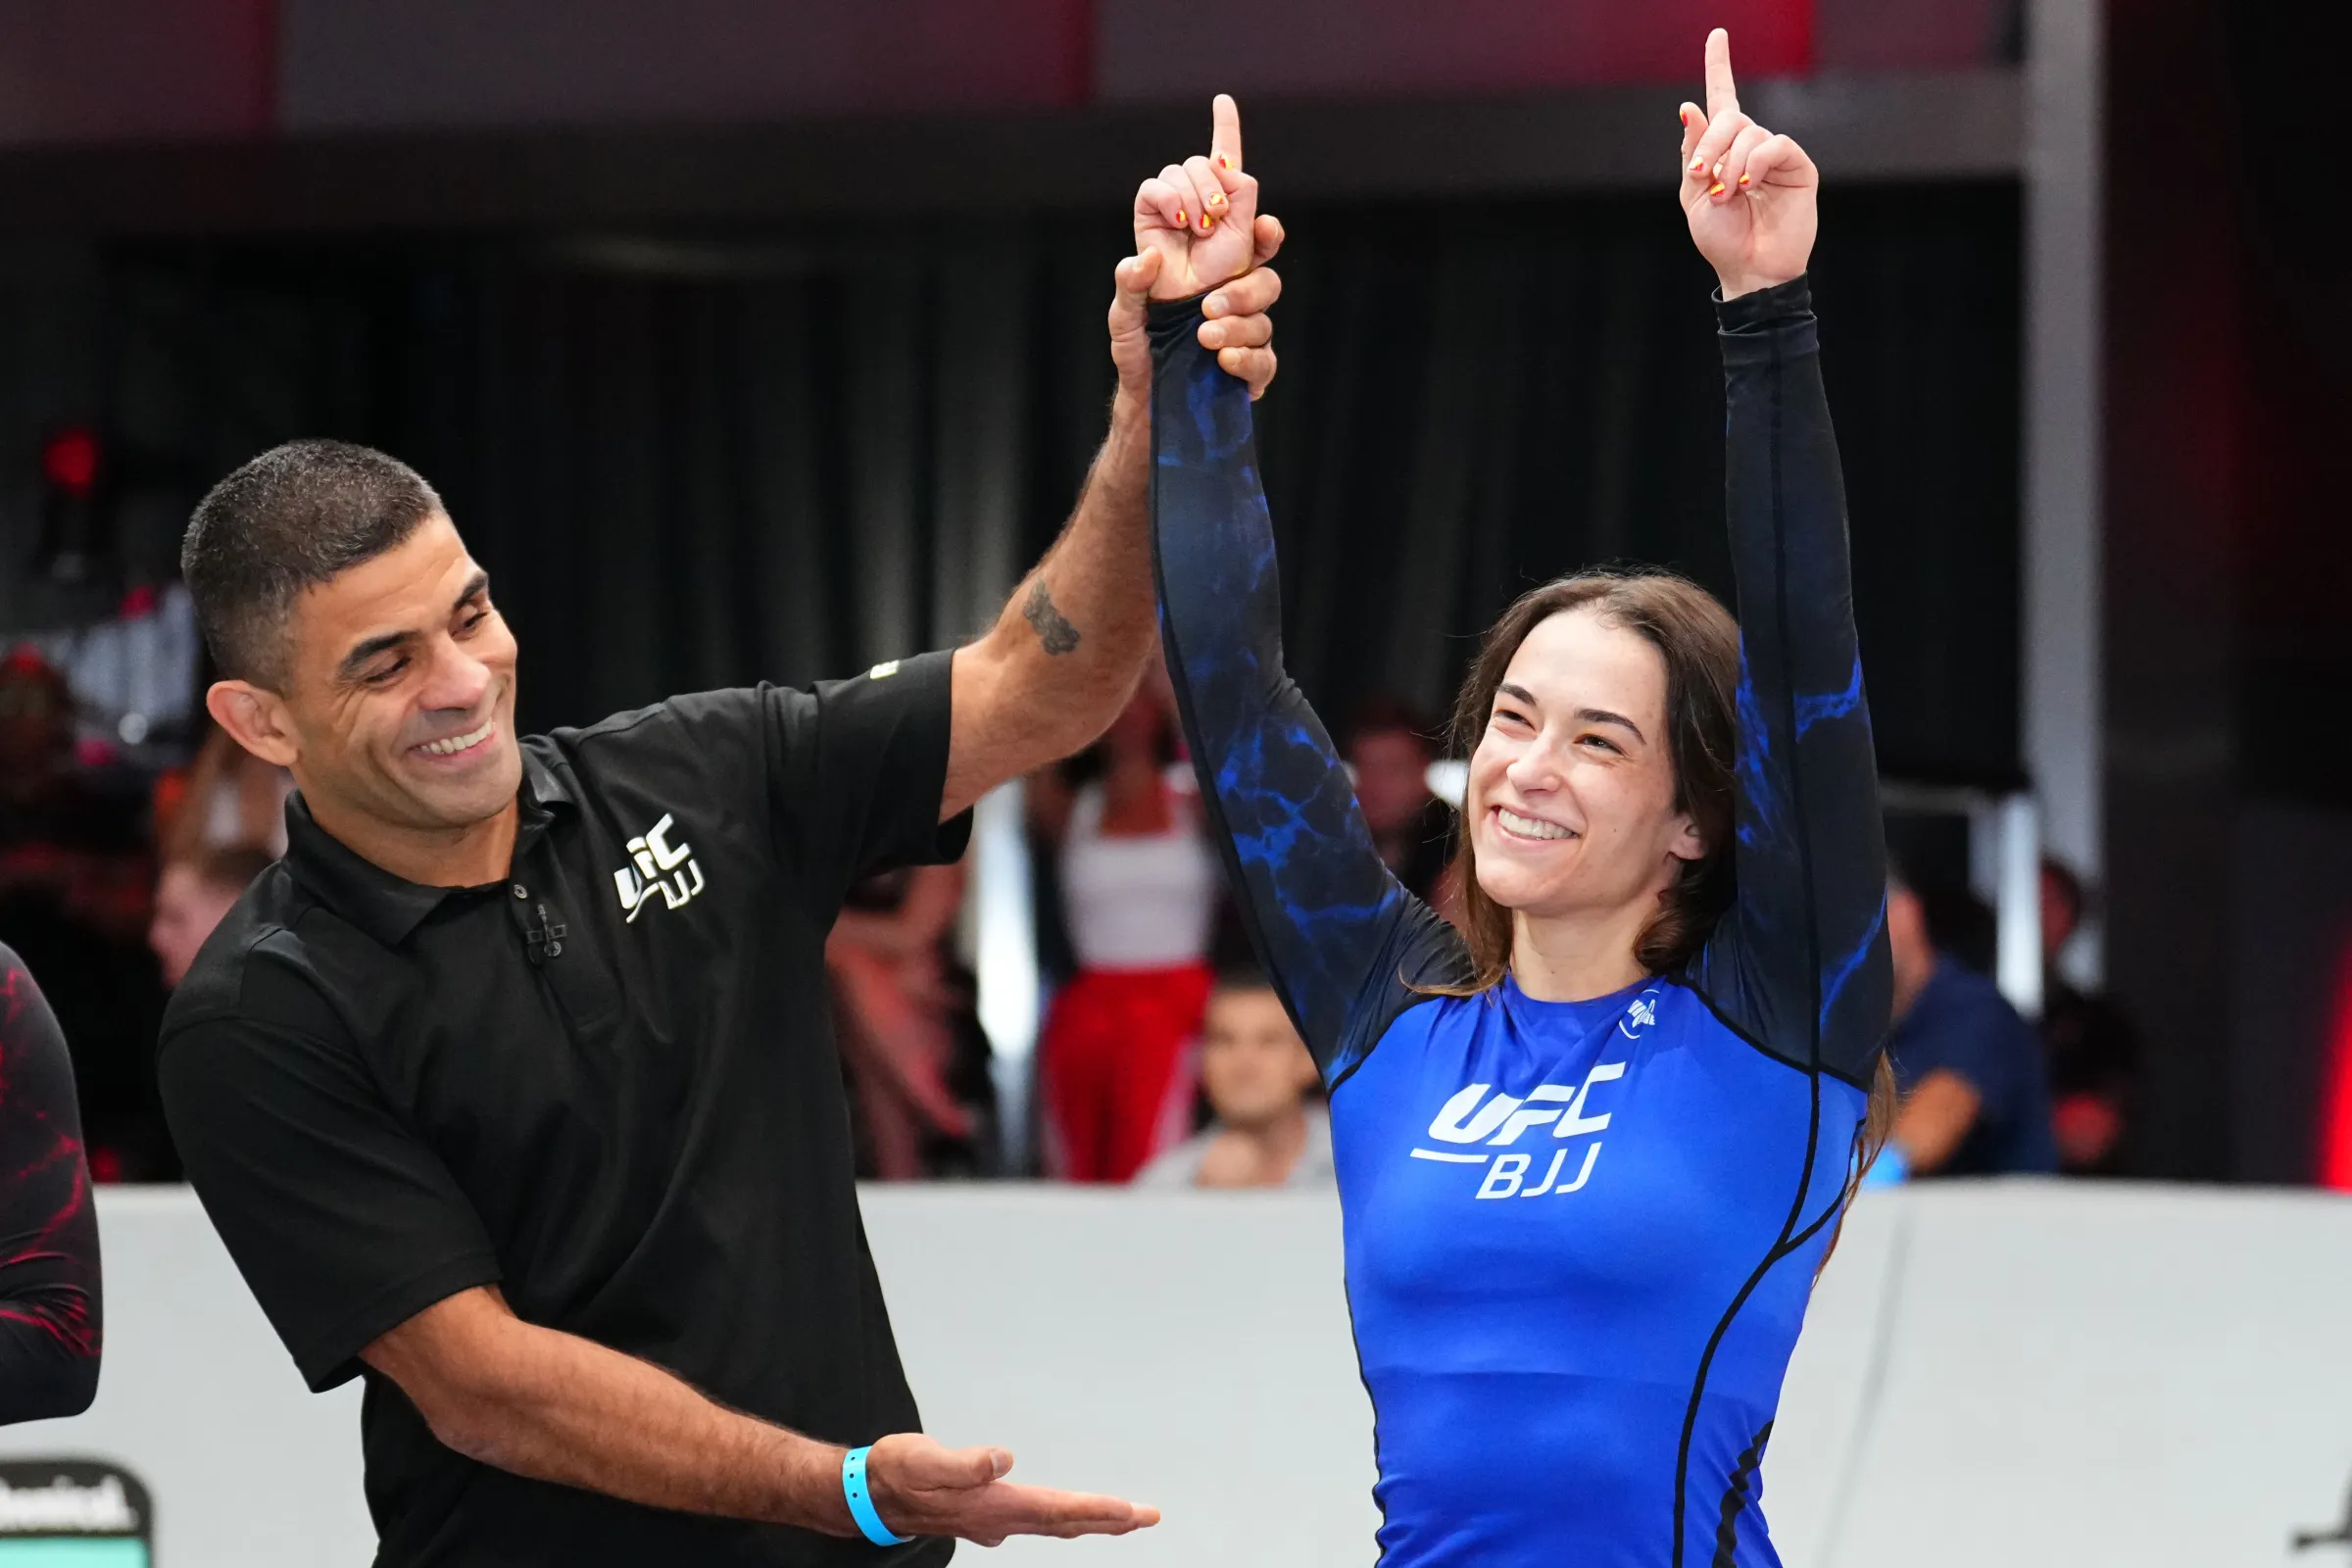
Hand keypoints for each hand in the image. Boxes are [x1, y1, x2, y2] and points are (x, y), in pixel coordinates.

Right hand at [863, 1433, 1158, 1546]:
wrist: (866, 1496)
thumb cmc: (895, 1473)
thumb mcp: (925, 1459)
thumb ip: (965, 1462)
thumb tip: (1003, 1459)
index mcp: (992, 1505)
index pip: (1056, 1511)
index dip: (1097, 1511)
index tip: (1133, 1511)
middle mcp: (997, 1519)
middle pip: (1064, 1523)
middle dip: (1108, 1521)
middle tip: (1148, 1517)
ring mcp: (991, 1521)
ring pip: (1051, 1524)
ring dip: (1089, 1521)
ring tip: (1120, 1518)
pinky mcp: (983, 1515)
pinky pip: (1034, 1520)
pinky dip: (1060, 1518)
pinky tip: (1062, 1518)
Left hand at [1107, 94, 1285, 401]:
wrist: (1152, 409)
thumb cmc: (1137, 354)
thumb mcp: (1121, 319)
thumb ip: (1127, 286)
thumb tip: (1144, 261)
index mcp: (1197, 251)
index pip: (1221, 192)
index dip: (1227, 146)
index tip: (1223, 108)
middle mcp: (1228, 272)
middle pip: (1256, 232)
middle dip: (1236, 234)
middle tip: (1205, 248)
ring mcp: (1247, 311)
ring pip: (1268, 287)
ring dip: (1238, 301)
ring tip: (1204, 326)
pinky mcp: (1256, 356)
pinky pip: (1266, 346)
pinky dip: (1242, 350)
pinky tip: (1218, 356)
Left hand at [1676, 29, 1817, 298]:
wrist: (1747, 270)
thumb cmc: (1720, 239)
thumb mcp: (1693, 195)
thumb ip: (1693, 152)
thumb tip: (1689, 106)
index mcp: (1723, 150)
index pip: (1722, 100)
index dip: (1719, 66)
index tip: (1717, 35)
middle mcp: (1751, 146)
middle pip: (1730, 117)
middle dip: (1709, 143)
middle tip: (1700, 175)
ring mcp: (1776, 156)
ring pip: (1750, 133)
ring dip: (1730, 164)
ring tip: (1725, 195)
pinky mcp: (1798, 167)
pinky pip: (1775, 145)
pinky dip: (1755, 163)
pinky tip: (1749, 186)